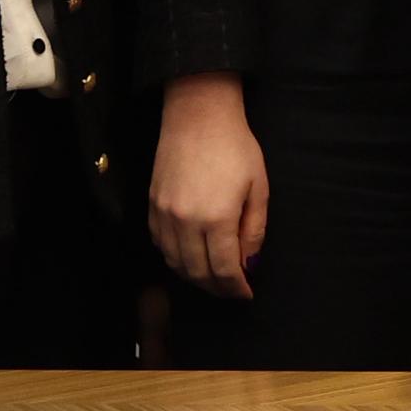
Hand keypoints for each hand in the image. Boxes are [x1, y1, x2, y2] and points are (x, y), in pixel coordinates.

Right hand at [147, 72, 267, 296]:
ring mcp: (164, 214)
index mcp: (216, 218)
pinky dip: (175, 258)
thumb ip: (254, 230)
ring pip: (175, 262)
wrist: (198, 116)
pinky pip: (160, 244)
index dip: (236, 287)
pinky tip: (190, 258)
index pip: (224, 269)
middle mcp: (185, 221)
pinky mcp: (151, 205)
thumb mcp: (259, 188)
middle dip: (216, 287)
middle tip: (232, 290)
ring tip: (213, 279)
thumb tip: (250, 263)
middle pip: (197, 272)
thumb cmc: (236, 148)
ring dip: (195, 276)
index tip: (246, 294)